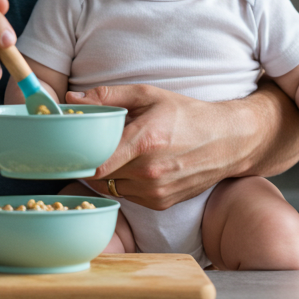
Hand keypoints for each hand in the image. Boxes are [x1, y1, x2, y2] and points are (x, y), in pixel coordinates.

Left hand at [65, 84, 243, 210]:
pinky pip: (128, 196)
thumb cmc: (186, 114)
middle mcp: (149, 171)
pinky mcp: (161, 203)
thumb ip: (107, 97)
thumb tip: (71, 100)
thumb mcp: (148, 95)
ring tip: (121, 154)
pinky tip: (138, 166)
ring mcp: (156, 191)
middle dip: (92, 162)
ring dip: (109, 174)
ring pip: (112, 187)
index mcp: (144, 141)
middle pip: (99, 176)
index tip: (72, 148)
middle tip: (93, 146)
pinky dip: (126, 183)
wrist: (227, 140)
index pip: (96, 164)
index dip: (78, 158)